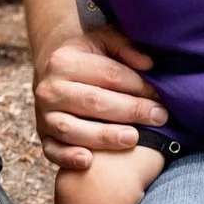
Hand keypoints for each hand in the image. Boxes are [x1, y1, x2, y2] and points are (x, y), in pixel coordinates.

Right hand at [33, 27, 164, 170]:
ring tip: (134, 138)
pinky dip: (68, 158)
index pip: (108, 75)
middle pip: (94, 101)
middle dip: (130, 111)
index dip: (138, 86)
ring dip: (105, 136)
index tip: (160, 95)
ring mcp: (44, 115)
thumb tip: (148, 65)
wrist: (51, 72)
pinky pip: (52, 150)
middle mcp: (50, 89)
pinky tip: (89, 161)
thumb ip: (126, 48)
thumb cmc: (87, 59)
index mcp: (64, 61)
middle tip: (159, 117)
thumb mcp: (103, 42)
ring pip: (73, 129)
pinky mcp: (43, 136)